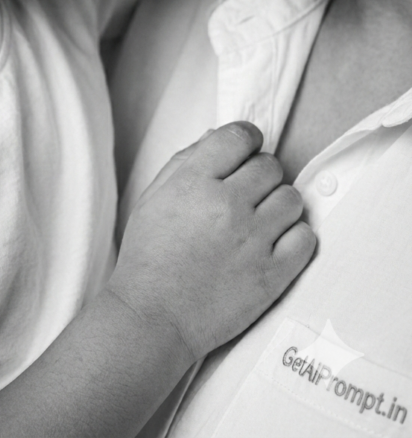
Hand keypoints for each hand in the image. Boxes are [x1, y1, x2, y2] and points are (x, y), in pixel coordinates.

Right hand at [107, 122, 315, 364]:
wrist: (153, 318)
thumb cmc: (149, 258)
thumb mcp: (153, 198)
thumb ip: (184, 161)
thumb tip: (216, 136)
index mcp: (194, 182)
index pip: (239, 136)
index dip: (246, 139)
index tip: (245, 151)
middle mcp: (227, 205)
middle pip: (269, 165)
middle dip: (260, 175)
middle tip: (246, 195)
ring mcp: (253, 240)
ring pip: (292, 198)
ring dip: (278, 205)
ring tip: (260, 221)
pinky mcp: (272, 274)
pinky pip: (305, 238)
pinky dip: (295, 238)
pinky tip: (274, 244)